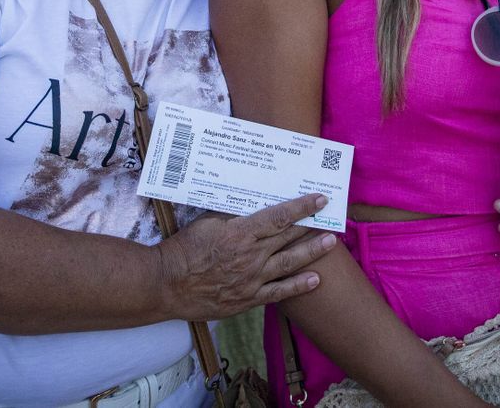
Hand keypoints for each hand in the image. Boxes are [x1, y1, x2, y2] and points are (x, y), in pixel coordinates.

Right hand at [158, 193, 338, 320]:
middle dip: (312, 227)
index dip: (302, 207)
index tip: (320, 199)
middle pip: (288, 238)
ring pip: (289, 263)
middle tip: (332, 219)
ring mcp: (251, 279)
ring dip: (312, 252)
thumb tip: (250, 202)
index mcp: (241, 232)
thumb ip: (232, 214)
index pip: (279, 216)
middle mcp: (251, 255)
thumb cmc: (184, 250)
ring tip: (330, 243)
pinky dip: (298, 286)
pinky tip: (314, 279)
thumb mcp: (207, 222)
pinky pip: (278, 292)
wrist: (167, 285)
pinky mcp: (247, 299)